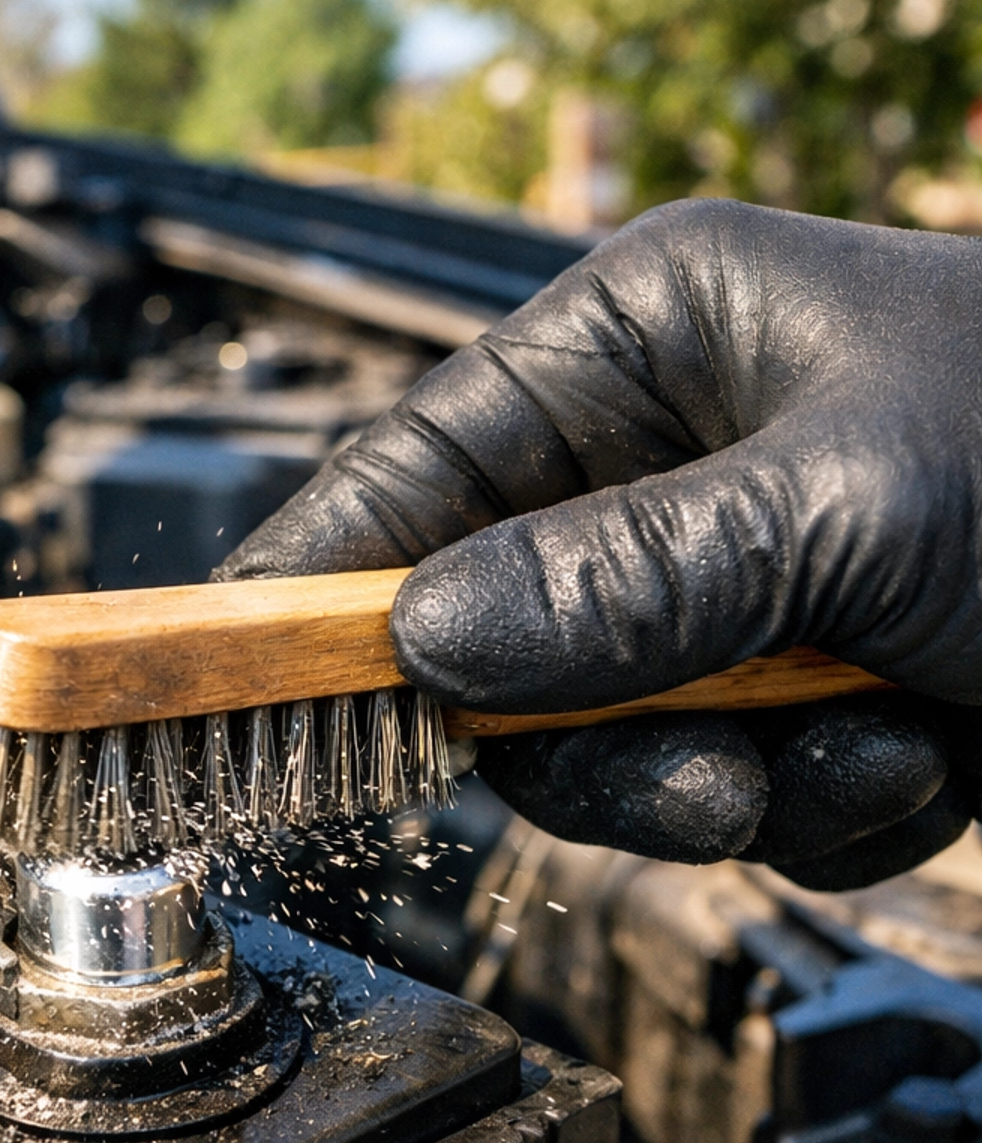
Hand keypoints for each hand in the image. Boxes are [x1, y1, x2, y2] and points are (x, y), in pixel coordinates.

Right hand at [218, 200, 981, 886]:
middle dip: (598, 733)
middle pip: (504, 636)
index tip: (231, 675)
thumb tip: (425, 644)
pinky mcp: (816, 683)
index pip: (419, 463)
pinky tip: (939, 750)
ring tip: (856, 754)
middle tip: (697, 776)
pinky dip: (836, 804)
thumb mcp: (845, 512)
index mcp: (654, 338)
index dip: (322, 575)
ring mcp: (746, 579)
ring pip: (621, 742)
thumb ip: (622, 587)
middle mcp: (678, 452)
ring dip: (731, 785)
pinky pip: (741, 792)